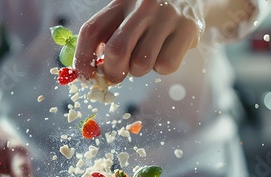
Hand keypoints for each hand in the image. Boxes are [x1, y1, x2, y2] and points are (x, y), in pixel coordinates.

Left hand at [74, 0, 204, 82]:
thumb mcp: (126, 14)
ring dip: (140, 70)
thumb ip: (107, 36)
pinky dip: (163, 67)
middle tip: (117, 74)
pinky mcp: (188, 28)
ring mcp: (166, 16)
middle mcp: (142, 6)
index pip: (92, 31)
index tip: (84, 75)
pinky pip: (166, 65)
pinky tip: (166, 52)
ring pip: (141, 63)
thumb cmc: (150, 15)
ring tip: (147, 55)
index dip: (82, 58)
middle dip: (113, 72)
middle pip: (116, 51)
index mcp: (121, 2)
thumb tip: (88, 70)